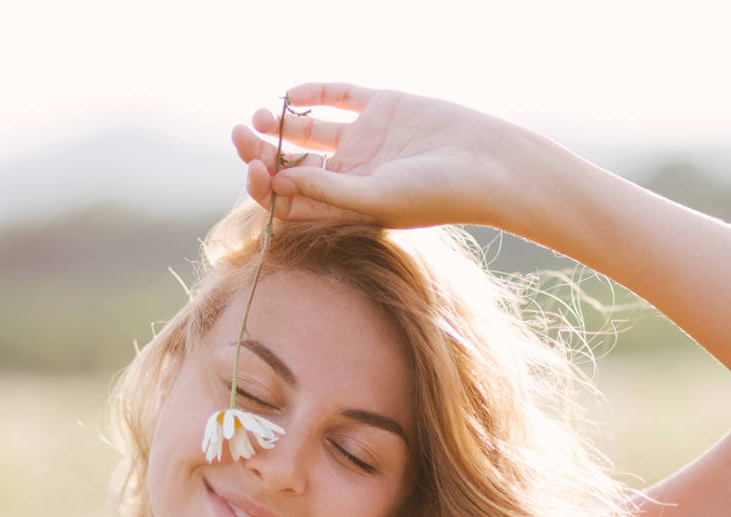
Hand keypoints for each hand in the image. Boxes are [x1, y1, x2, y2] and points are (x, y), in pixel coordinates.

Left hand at [230, 82, 531, 229]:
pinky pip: (340, 98)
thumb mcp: (377, 198)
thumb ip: (327, 192)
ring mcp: (367, 141)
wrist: (490, 165)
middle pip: (295, 164)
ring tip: (260, 116)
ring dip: (282, 124)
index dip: (268, 187)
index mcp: (347, 208)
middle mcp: (352, 176)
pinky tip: (292, 94)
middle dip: (264, 151)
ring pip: (310, 132)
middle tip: (240, 135)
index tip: (254, 170)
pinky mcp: (383, 108)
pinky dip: (314, 94)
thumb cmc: (438, 194)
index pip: (295, 200)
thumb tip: (276, 182)